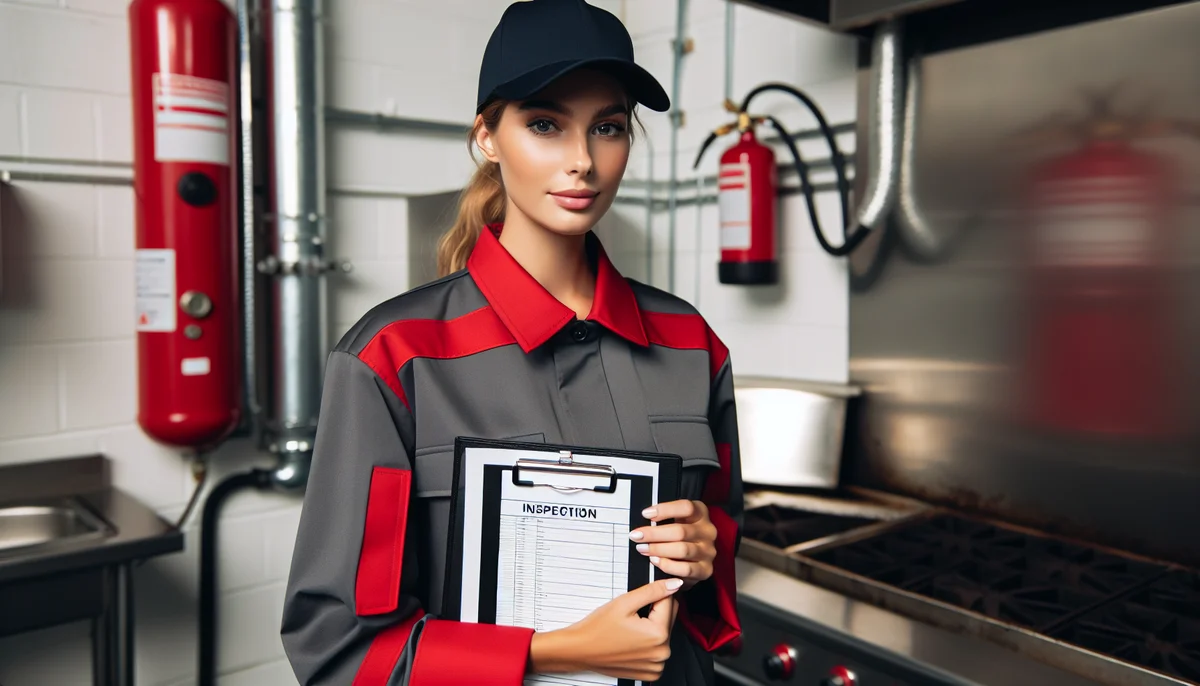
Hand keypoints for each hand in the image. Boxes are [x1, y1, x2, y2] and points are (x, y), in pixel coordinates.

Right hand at [528, 578, 681, 680]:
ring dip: (652, 626)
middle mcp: (662, 652)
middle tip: (632, 614)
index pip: (669, 601)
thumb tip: (675, 584)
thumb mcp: (625, 603)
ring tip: (630, 627)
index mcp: (658, 634)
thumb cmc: (597, 629)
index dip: (655, 594)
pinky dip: (649, 643)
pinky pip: (658, 650)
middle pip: (669, 618)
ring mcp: (657, 665)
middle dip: (655, 610)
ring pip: (664, 633)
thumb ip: (653, 591)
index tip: (641, 597)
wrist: (580, 650)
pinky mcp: (651, 672)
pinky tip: (632, 640)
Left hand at [630, 499, 717, 589]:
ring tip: (642, 549)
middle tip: (636, 536)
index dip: (665, 509)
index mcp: (701, 514)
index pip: (686, 507)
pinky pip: (685, 569)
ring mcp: (708, 551)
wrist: (693, 560)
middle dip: (654, 534)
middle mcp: (708, 531)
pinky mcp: (706, 570)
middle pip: (680, 531)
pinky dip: (668, 565)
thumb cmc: (679, 536)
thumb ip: (664, 518)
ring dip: (658, 549)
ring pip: (682, 550)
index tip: (645, 514)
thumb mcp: (676, 520)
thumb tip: (644, 517)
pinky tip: (655, 561)